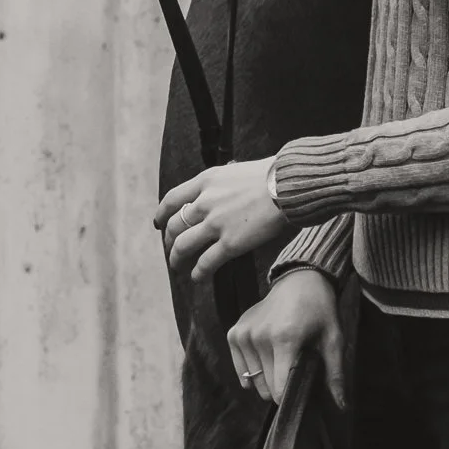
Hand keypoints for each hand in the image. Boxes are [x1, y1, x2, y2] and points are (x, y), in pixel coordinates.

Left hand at [155, 158, 287, 284]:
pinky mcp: (230, 243)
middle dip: (169, 240)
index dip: (162, 214)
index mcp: (206, 181)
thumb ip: (221, 185)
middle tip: (172, 249)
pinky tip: (197, 276)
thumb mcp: (236, 171)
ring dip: (177, 259)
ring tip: (178, 266)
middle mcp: (205, 202)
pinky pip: (205, 262)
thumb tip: (218, 194)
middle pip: (174, 225)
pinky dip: (198, 272)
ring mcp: (216, 224)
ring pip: (183, 245)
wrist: (288, 185)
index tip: (159, 223)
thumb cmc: (271, 176)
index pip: (173, 199)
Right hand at [227, 269, 345, 408]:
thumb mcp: (333, 339)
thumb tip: (342, 406)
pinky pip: (240, 368)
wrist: (300, 280)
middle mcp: (259, 337)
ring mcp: (244, 334)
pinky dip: (252, 371)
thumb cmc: (320, 310)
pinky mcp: (235, 332)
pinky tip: (266, 359)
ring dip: (267, 378)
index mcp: (285, 339)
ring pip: (253, 381)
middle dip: (281, 387)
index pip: (280, 388)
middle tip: (296, 368)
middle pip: (266, 387)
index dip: (292, 397)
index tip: (302, 390)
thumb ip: (335, 373)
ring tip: (283, 358)